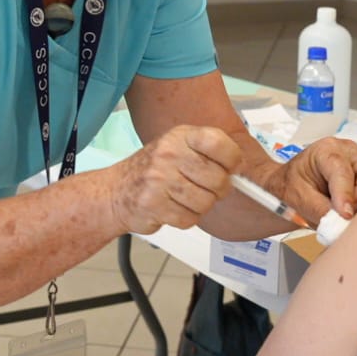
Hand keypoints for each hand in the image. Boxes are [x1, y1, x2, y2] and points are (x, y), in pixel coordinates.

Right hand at [112, 125, 240, 233]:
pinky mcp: (153, 204)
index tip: (232, 168)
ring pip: (205, 202)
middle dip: (217, 190)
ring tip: (185, 199)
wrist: (115, 192)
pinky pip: (189, 219)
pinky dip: (186, 219)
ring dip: (200, 206)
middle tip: (205, 189)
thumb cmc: (153, 171)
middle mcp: (169, 153)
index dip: (233, 159)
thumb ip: (208, 154)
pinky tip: (173, 209)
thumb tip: (242, 169)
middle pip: (218, 179)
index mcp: (180, 136)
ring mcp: (159, 178)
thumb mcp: (178, 148)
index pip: (218, 142)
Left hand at [272, 137, 356, 221]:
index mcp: (326, 150)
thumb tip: (340, 223)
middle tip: (349, 214)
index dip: (345, 194)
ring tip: (345, 214)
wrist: (291, 185)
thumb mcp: (298, 197)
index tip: (345, 214)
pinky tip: (350, 213)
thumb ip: (319, 209)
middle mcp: (348, 151)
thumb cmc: (292, 185)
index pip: (342, 170)